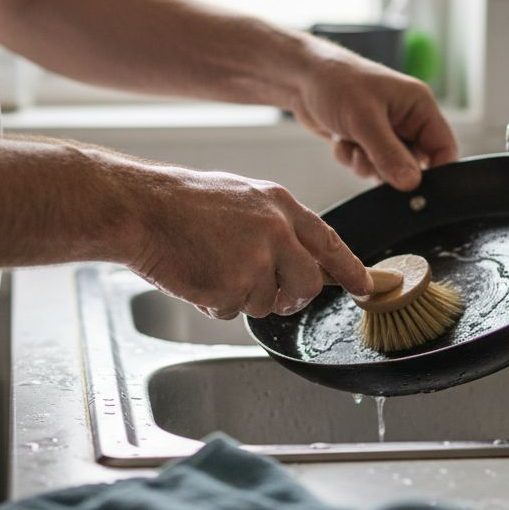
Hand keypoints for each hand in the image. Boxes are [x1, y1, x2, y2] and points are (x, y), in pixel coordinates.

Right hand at [123, 165, 372, 318]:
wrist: (141, 208)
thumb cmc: (180, 203)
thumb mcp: (240, 199)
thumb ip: (273, 226)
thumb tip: (298, 255)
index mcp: (279, 205)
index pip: (328, 242)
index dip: (351, 268)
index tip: (367, 285)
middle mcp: (276, 231)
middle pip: (307, 284)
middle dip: (291, 297)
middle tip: (269, 292)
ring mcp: (257, 260)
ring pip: (267, 303)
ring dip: (240, 296)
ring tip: (210, 265)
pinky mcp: (234, 286)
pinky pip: (233, 311)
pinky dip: (215, 302)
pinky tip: (197, 275)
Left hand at [290, 37, 458, 190]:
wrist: (300, 77)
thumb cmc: (335, 83)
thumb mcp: (364, 120)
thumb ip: (390, 155)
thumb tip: (412, 184)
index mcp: (419, 106)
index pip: (444, 148)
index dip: (436, 172)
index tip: (417, 190)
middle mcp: (407, 118)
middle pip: (415, 164)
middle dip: (388, 168)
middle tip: (368, 156)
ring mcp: (387, 130)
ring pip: (389, 169)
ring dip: (366, 164)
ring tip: (350, 143)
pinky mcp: (367, 140)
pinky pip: (368, 165)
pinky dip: (352, 158)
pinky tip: (339, 140)